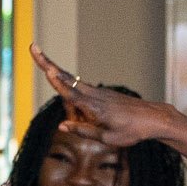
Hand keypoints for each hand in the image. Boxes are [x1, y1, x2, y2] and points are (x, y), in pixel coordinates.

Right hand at [30, 45, 169, 148]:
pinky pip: (81, 93)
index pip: (71, 94)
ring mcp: (98, 92)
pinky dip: (74, 97)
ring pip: (72, 84)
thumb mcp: (108, 138)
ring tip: (47, 67)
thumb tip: (61, 126)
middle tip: (33, 47)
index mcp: (95, 108)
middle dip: (47, 63)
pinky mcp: (102, 94)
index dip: (57, 83)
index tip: (47, 68)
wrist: (153, 118)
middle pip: (66, 78)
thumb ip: (83, 130)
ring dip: (56, 76)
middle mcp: (94, 95)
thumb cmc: (132, 131)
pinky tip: (84, 107)